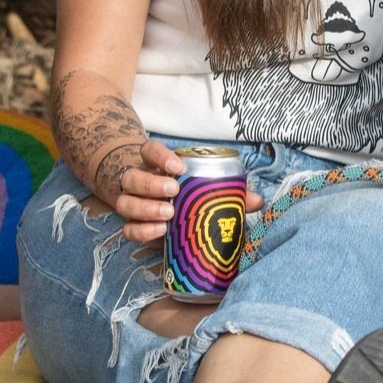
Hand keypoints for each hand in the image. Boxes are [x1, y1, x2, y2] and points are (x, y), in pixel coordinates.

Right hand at [104, 141, 262, 243]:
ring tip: (169, 214)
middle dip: (151, 184)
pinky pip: (127, 229)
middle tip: (173, 191)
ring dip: (145, 209)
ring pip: (125, 203)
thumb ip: (230, 191)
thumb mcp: (206, 187)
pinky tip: (160, 232)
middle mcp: (140, 182)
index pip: (149, 150)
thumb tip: (257, 200)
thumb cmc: (189, 194)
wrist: (165, 210)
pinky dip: (141, 231)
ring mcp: (132, 204)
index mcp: (157, 165)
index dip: (160, 156)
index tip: (179, 165)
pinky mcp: (132, 226)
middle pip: (132, 177)